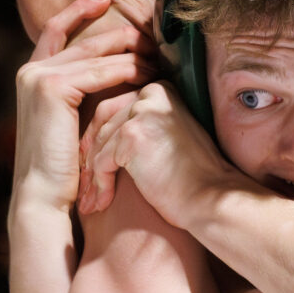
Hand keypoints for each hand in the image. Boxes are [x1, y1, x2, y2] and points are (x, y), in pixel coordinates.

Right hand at [14, 0, 157, 211]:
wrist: (42, 195)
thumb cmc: (62, 167)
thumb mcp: (69, 122)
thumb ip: (80, 95)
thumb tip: (112, 75)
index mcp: (31, 75)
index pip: (55, 29)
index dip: (79, 11)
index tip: (105, 0)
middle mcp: (31, 70)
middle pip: (85, 39)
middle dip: (121, 34)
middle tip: (151, 35)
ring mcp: (39, 77)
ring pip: (97, 54)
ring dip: (132, 53)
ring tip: (158, 57)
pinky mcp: (52, 88)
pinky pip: (100, 72)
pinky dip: (127, 70)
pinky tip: (148, 75)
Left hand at [78, 81, 232, 226]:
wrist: (211, 197)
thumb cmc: (192, 176)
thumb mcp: (167, 137)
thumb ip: (143, 125)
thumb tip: (100, 133)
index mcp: (161, 89)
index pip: (115, 107)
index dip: (99, 136)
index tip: (89, 161)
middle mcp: (152, 93)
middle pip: (103, 121)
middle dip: (90, 153)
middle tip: (82, 181)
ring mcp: (142, 111)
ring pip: (100, 143)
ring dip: (92, 174)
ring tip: (89, 198)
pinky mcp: (133, 134)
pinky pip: (102, 160)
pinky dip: (100, 184)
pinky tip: (102, 203)